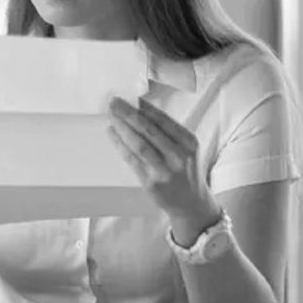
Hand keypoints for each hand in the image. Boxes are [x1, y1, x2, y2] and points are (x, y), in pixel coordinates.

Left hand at [108, 96, 216, 222]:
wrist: (191, 204)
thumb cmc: (185, 170)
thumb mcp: (186, 149)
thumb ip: (168, 132)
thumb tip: (140, 109)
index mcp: (189, 143)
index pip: (164, 121)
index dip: (145, 108)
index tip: (131, 98)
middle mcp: (178, 156)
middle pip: (149, 130)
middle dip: (129, 114)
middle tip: (114, 103)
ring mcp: (164, 171)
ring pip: (139, 144)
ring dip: (122, 128)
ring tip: (111, 117)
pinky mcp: (151, 183)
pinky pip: (132, 160)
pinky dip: (120, 145)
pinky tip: (113, 134)